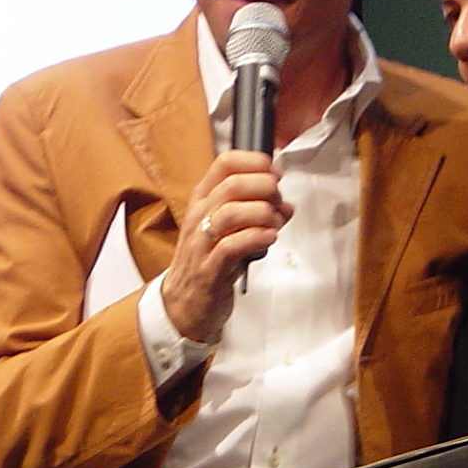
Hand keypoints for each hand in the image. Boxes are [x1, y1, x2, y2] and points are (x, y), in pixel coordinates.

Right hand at [161, 150, 292, 343]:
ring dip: (263, 213)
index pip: (225, 164)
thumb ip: (256, 213)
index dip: (255, 162)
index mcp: (203, 201)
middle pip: (232, 185)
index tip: (274, 172)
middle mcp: (200, 217)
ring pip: (230, 213)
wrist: (181, 305)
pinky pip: (231, 247)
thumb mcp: (227, 230)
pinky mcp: (209, 270)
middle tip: (279, 201)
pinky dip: (256, 238)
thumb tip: (285, 205)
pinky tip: (269, 238)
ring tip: (276, 222)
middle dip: (265, 188)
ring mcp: (202, 244)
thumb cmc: (206, 262)